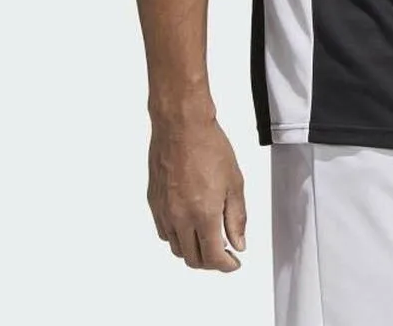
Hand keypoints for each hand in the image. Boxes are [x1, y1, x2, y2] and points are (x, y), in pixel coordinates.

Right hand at [147, 117, 246, 269]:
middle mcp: (179, 218)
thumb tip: (239, 243)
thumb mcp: (235, 183)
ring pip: (176, 248)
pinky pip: (164, 232)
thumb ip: (237, 217)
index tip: (234, 263)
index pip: (212, 257)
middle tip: (224, 254)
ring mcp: (164, 211)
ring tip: (208, 239)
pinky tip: (189, 224)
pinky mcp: (153, 202)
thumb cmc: (210, 147)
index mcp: (203, 214)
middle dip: (210, 262)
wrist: (181, 126)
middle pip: (192, 258)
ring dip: (193, 250)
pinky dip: (178, 236)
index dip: (226, 266)